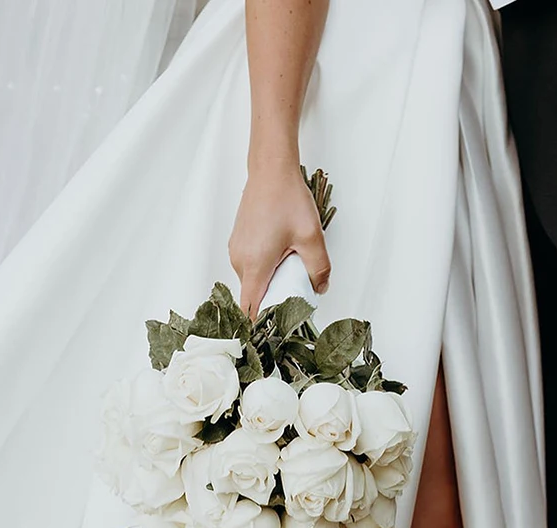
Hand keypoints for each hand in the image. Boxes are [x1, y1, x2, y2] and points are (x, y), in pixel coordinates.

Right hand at [229, 161, 330, 318]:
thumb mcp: (312, 239)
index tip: (278, 327)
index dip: (263, 323)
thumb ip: (319, 269)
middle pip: (254, 296)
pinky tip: (282, 255)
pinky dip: (266, 269)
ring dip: (272, 282)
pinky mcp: (239, 242)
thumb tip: (319, 288)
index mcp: (255, 265)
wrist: (271, 170)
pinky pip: (251, 266)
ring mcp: (237, 250)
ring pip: (253, 281)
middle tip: (297, 291)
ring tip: (291, 267)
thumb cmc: (287, 199)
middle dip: (274, 300)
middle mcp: (240, 260)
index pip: (251, 308)